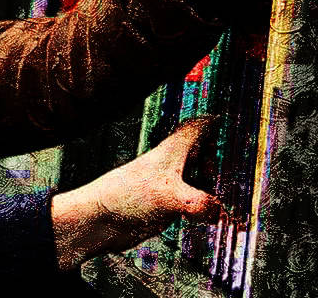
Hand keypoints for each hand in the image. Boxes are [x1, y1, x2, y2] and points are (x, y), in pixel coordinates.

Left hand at [51, 117, 221, 270]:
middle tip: (240, 164)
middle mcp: (170, 165)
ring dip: (214, 183)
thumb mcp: (170, 196)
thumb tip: (219, 211)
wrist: (99, 220)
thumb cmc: (123, 196)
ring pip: (197, 178)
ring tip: (235, 190)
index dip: (212, 122)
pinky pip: (193, 202)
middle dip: (219, 156)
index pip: (195, 128)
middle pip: (201, 153)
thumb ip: (200, 202)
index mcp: (171, 151)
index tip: (228, 118)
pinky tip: (216, 215)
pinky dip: (206, 206)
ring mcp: (168, 185)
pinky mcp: (166, 206)